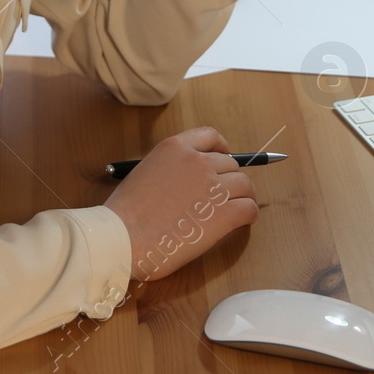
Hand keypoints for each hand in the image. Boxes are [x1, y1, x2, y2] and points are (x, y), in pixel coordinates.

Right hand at [103, 126, 259, 282]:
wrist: (124, 237)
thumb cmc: (126, 213)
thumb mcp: (145, 172)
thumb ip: (170, 169)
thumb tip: (188, 181)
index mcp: (176, 148)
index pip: (210, 136)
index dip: (222, 148)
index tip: (223, 158)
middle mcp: (198, 161)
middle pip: (230, 164)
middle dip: (229, 178)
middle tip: (223, 196)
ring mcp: (213, 186)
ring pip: (244, 185)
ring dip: (243, 196)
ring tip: (237, 208)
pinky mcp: (224, 213)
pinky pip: (249, 207)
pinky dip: (249, 214)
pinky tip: (243, 221)